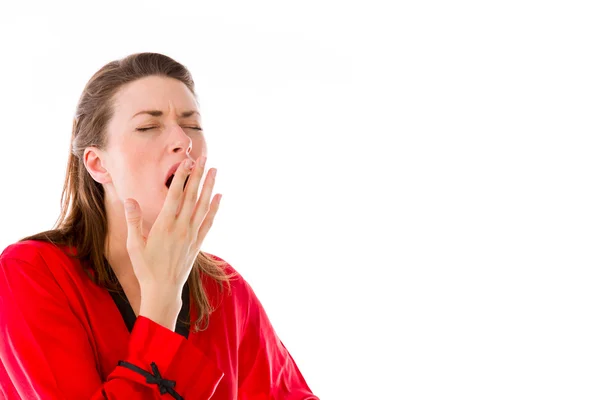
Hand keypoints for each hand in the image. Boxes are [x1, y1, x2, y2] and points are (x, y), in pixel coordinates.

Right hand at [122, 155, 220, 292]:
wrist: (163, 290)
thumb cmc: (145, 267)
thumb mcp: (133, 245)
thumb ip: (133, 221)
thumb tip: (130, 200)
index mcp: (164, 225)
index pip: (175, 195)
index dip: (181, 177)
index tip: (187, 162)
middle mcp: (181, 228)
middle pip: (192, 196)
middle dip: (198, 175)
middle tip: (204, 158)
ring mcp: (192, 235)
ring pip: (203, 206)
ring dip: (209, 186)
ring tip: (215, 170)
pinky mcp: (198, 242)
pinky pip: (209, 221)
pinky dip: (215, 208)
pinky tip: (219, 196)